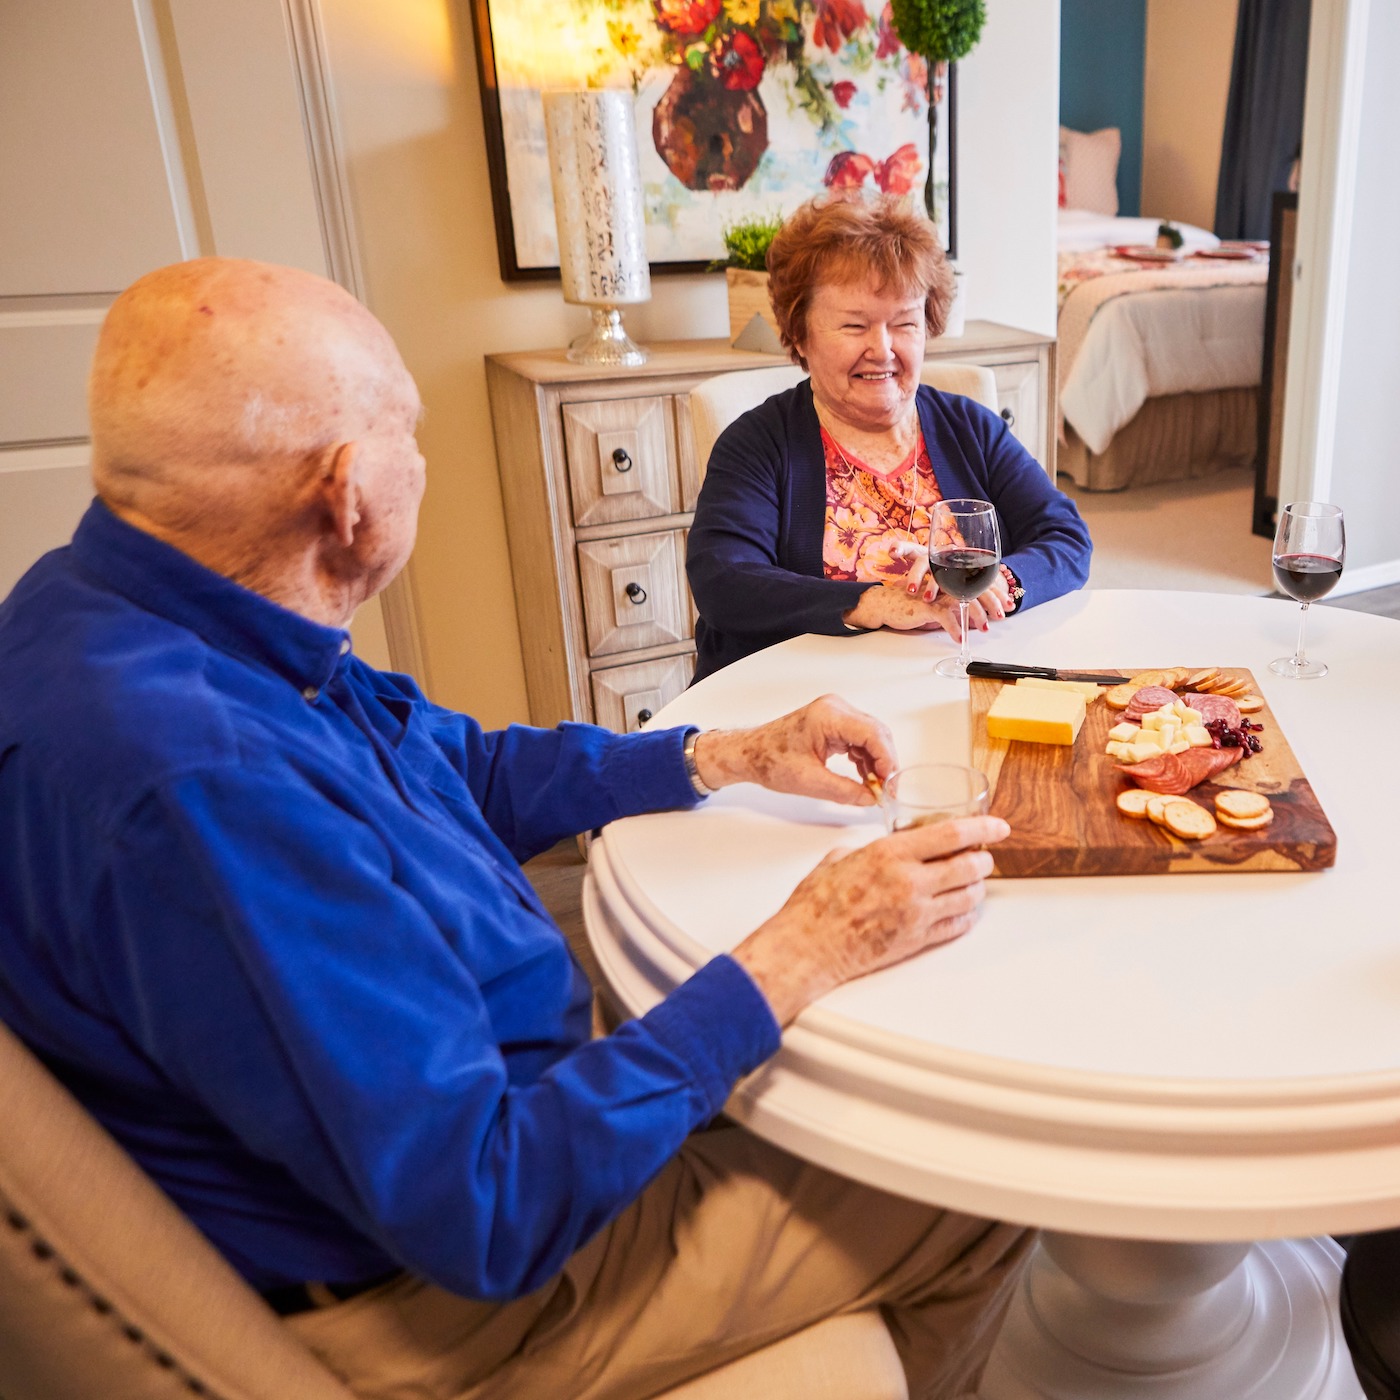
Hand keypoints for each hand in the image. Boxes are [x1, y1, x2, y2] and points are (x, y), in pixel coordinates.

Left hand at [692, 695, 895, 806]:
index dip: (886, 760)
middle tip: (887, 790)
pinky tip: (865, 778)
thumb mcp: (809, 782)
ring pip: (871, 737)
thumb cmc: (770, 760)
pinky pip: (859, 739)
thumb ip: (845, 791)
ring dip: (876, 762)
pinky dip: (865, 759)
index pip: (872, 734)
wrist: (750, 754)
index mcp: (828, 716)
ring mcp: (835, 714)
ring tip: (876, 788)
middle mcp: (835, 709)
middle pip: (876, 734)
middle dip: (885, 763)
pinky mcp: (834, 724)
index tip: (889, 784)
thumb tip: (871, 799)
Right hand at [732, 815, 1009, 1024]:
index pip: (950, 834)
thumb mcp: (838, 860)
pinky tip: (962, 910)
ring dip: (977, 887)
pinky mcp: (916, 940)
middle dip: (982, 859)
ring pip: (969, 897)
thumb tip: (874, 852)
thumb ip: (865, 852)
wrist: (808, 946)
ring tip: (974, 882)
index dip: (982, 827)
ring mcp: (916, 914)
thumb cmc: (815, 906)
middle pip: (968, 866)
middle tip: (983, 856)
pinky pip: (956, 925)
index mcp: (890, 855)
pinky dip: (966, 915)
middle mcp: (909, 882)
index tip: (997, 826)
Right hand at [845, 574, 1011, 640]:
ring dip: (976, 616)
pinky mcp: (925, 604)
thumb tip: (974, 619)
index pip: (978, 583)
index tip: (1008, 605)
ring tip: (984, 628)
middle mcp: (945, 582)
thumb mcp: (938, 605)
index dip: (996, 593)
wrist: (886, 603)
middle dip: (992, 603)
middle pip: (976, 588)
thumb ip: (955, 607)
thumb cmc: (912, 605)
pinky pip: (945, 615)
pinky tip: (961, 637)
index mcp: (951, 580)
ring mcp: (936, 592)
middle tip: (1001, 616)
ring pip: (964, 600)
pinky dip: (955, 627)